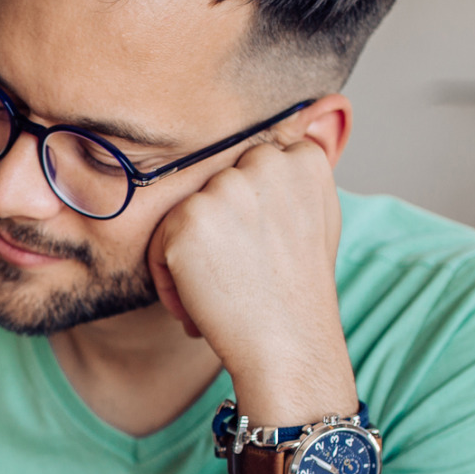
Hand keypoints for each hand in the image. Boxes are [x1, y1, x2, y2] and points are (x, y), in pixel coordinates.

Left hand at [146, 139, 354, 416]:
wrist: (287, 346)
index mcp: (304, 158)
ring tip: (221, 294)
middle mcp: (266, 162)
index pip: (251, 164)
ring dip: (189, 255)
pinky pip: (159, 240)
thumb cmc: (297, 292)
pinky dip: (168, 278)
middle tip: (240, 278)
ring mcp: (226, 188)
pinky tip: (198, 306)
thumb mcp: (315, 218)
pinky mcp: (189, 218)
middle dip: (217, 232)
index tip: (261, 254)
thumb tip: (296, 126)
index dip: (248, 214)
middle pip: (215, 186)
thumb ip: (293, 176)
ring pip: (185, 212)